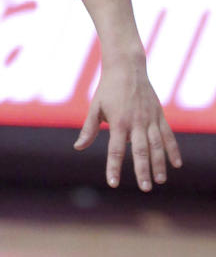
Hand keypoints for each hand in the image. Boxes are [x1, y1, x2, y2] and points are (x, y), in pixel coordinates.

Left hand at [74, 57, 181, 190]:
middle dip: (143, 170)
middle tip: (145, 188)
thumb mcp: (95, 108)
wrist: (127, 68)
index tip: (114, 183)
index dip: (114, 167)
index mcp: (119, 122)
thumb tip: (78, 148)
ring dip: (159, 164)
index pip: (115, 150)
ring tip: (159, 181)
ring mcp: (150, 119)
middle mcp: (137, 122)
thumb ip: (89, 129)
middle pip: (141, 151)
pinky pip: (168, 135)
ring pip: (157, 146)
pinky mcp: (159, 115)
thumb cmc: (107, 89)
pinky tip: (177, 164)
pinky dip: (173, 150)